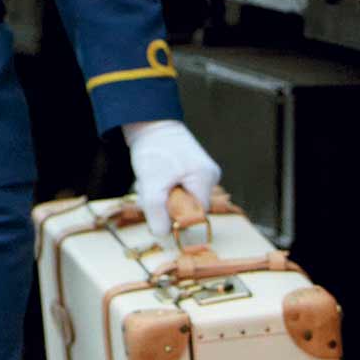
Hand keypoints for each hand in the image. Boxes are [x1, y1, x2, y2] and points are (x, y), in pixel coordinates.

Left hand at [124, 119, 221, 237]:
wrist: (148, 124)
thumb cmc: (153, 150)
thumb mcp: (151, 184)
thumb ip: (157, 213)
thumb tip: (163, 235)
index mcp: (206, 178)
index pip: (197, 213)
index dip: (177, 216)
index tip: (158, 207)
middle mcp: (210, 176)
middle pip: (189, 207)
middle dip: (166, 204)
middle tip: (149, 190)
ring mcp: (203, 173)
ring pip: (182, 199)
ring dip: (162, 196)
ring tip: (150, 180)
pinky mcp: (193, 171)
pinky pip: (179, 190)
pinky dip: (164, 188)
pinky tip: (154, 177)